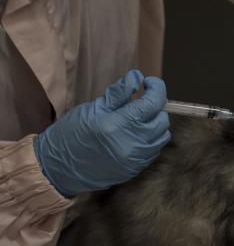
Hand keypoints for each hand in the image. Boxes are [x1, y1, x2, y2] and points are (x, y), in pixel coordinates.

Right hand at [34, 70, 170, 196]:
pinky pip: (154, 150)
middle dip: (156, 106)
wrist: (59, 168)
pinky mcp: (136, 169)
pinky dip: (150, 139)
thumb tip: (137, 77)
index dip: (156, 88)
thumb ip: (118, 92)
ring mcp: (136, 159)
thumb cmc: (72, 135)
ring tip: (138, 119)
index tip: (149, 83)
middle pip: (162, 120)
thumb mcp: (93, 108)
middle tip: (141, 102)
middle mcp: (132, 144)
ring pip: (162, 136)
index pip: (153, 103)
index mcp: (119, 124)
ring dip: (155, 124)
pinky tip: (135, 134)